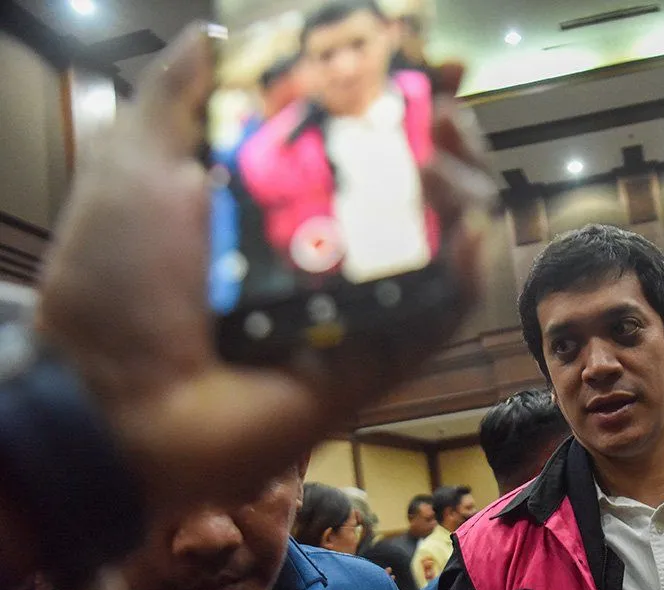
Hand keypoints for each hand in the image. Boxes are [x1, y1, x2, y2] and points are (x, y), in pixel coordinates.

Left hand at [36, 27, 496, 514]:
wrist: (117, 399)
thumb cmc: (119, 283)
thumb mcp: (134, 165)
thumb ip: (174, 97)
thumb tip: (210, 34)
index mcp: (282, 201)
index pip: (364, 142)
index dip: (402, 102)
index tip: (431, 68)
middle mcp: (330, 248)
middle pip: (420, 187)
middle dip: (446, 140)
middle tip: (442, 115)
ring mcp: (362, 304)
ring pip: (446, 243)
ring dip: (463, 193)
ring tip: (443, 164)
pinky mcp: (382, 356)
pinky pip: (443, 312)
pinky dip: (468, 272)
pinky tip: (467, 231)